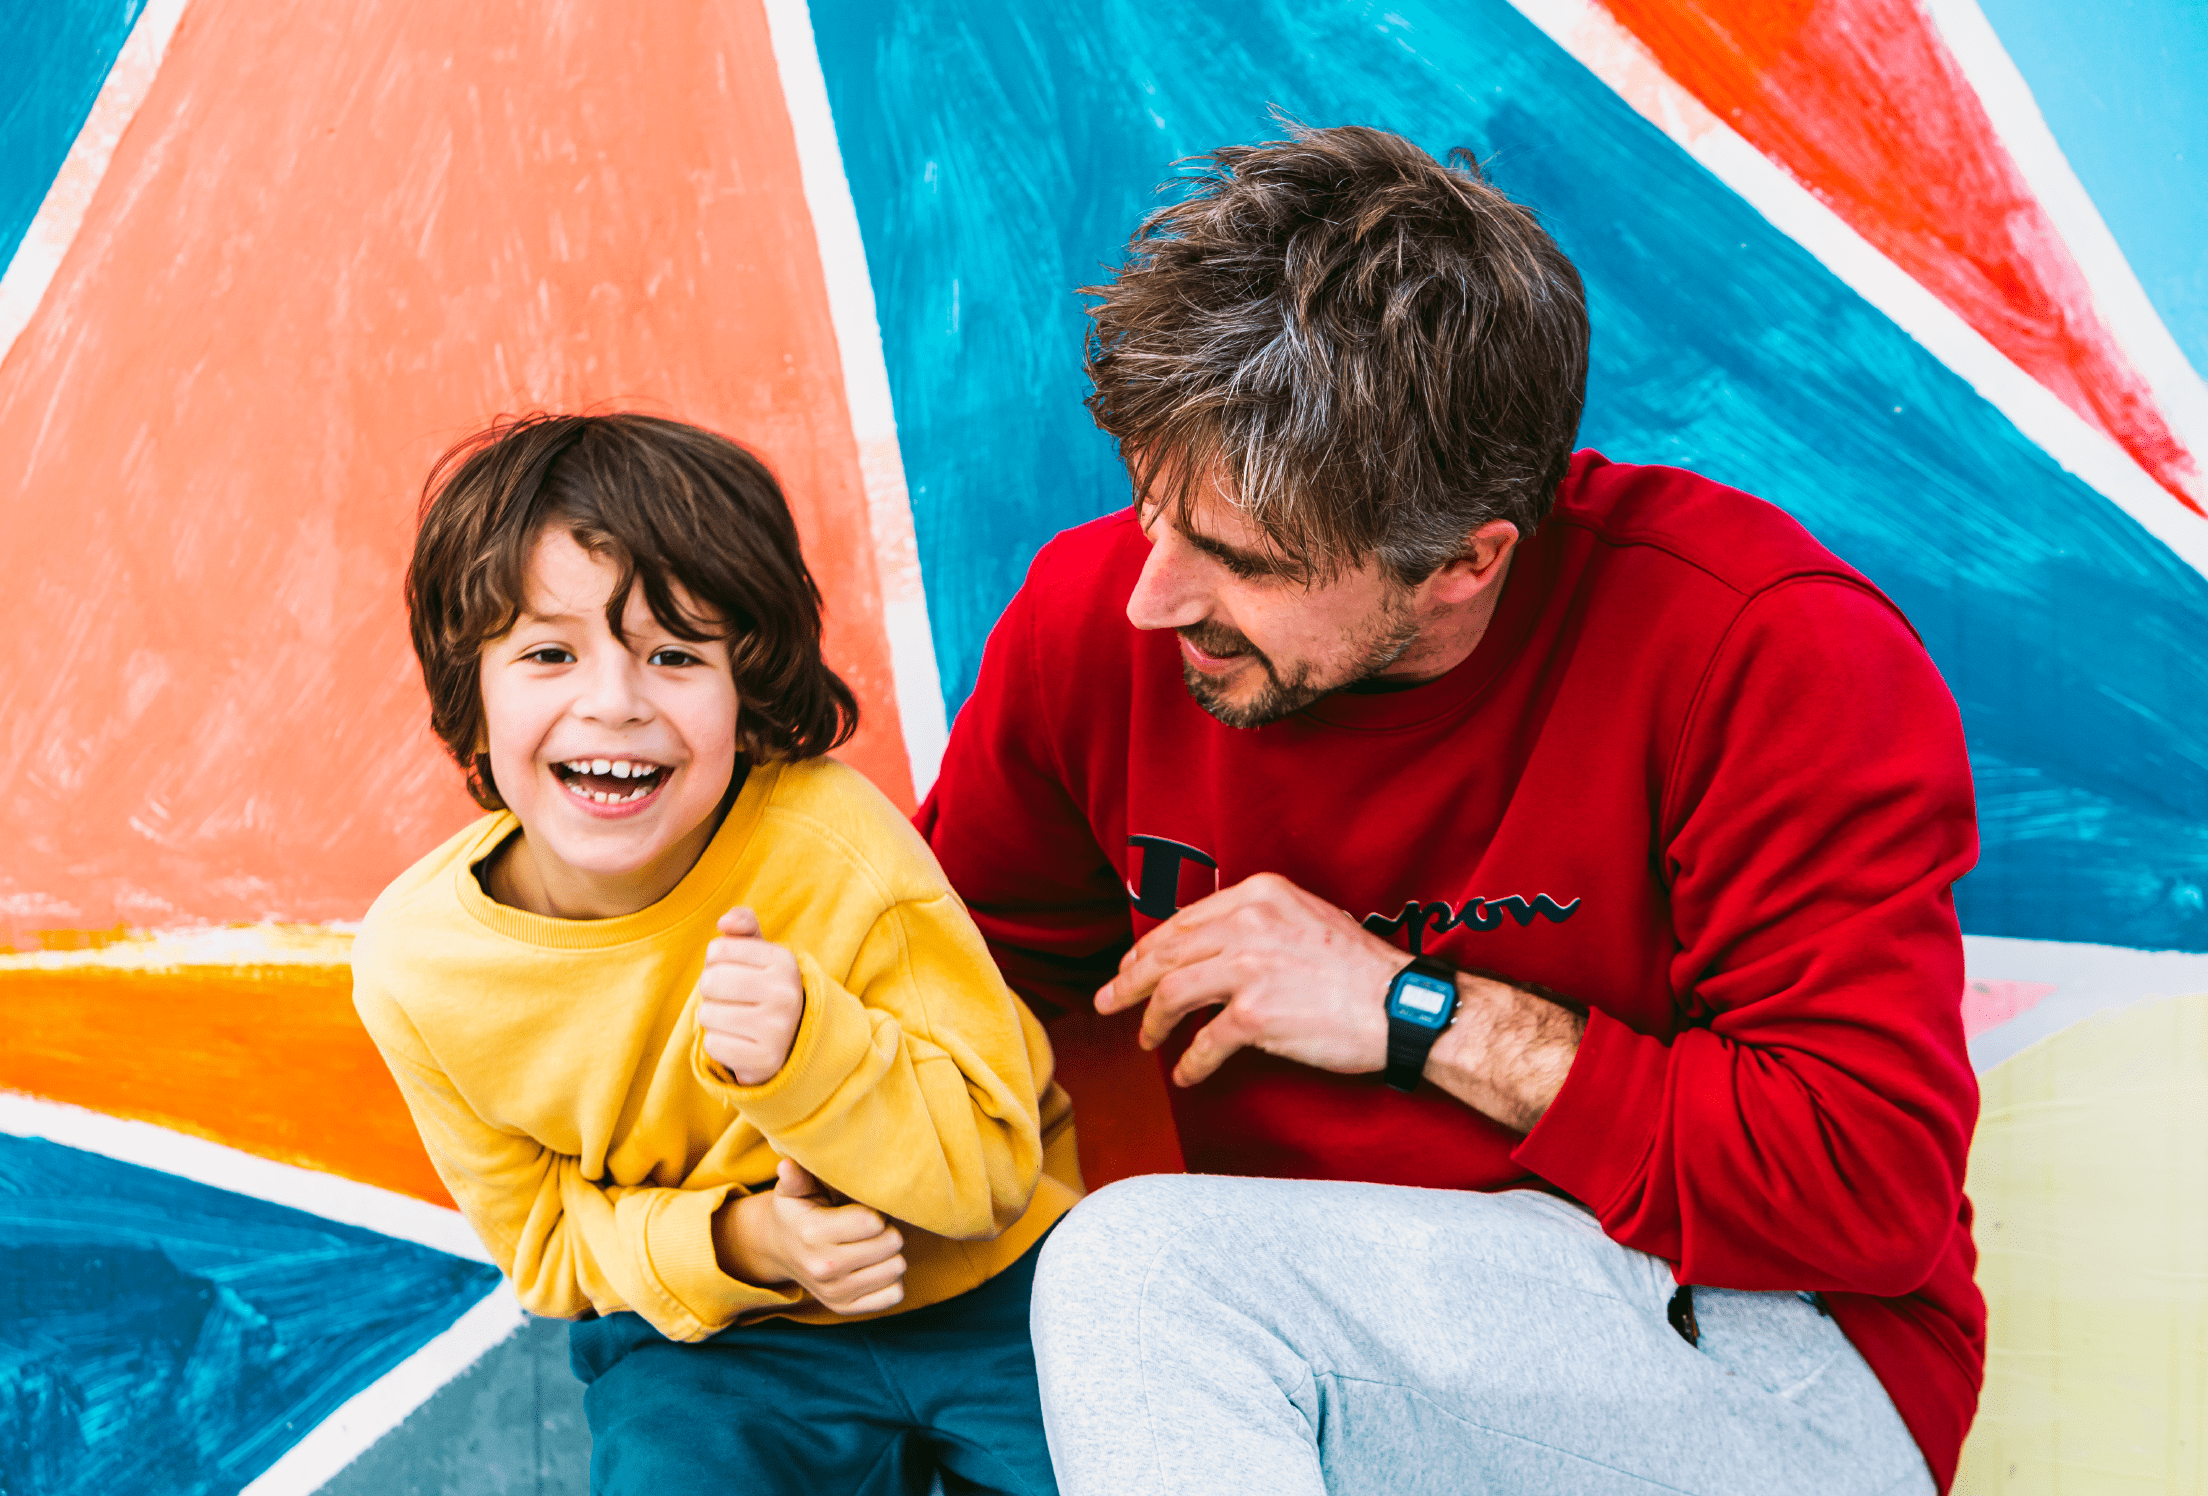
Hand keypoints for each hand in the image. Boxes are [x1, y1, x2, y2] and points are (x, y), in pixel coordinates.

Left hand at [698, 907, 802, 1085]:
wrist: (790, 1041)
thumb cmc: (763, 988)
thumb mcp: (760, 953)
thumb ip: (743, 926)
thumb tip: (724, 923)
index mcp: (785, 961)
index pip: (717, 950)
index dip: (716, 962)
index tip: (736, 973)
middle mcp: (787, 993)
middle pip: (710, 981)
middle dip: (711, 991)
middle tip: (731, 1000)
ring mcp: (778, 1029)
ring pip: (707, 1014)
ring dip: (713, 1019)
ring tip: (736, 1021)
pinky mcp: (765, 1059)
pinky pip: (713, 1045)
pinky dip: (718, 1044)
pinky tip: (738, 1041)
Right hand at [714, 1159, 906, 1313]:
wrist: (778, 1250)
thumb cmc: (795, 1212)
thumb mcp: (792, 1191)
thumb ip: (796, 1177)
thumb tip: (787, 1164)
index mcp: (813, 1233)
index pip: (872, 1221)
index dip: (875, 1209)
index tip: (864, 1207)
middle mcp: (824, 1268)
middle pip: (890, 1243)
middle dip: (887, 1229)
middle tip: (871, 1225)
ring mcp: (836, 1293)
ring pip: (897, 1268)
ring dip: (890, 1253)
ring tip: (872, 1243)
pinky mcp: (846, 1308)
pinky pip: (894, 1295)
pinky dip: (890, 1279)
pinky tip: (874, 1265)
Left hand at [1095, 872, 1404, 1086]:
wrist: (1401, 1005)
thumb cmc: (1359, 968)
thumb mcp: (1305, 916)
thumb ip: (1255, 921)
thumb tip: (1207, 945)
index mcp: (1258, 894)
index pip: (1183, 921)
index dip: (1148, 948)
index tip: (1130, 967)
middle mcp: (1248, 923)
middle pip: (1165, 953)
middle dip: (1128, 981)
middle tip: (1108, 1001)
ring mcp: (1249, 969)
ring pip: (1171, 994)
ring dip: (1150, 1021)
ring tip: (1145, 1039)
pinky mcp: (1255, 1016)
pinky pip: (1204, 1043)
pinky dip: (1189, 1062)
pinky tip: (1185, 1073)